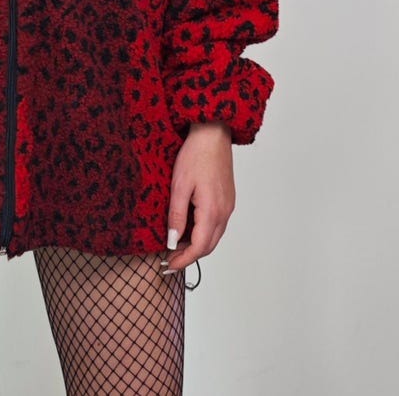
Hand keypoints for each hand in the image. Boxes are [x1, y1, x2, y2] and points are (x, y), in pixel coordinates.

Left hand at [163, 122, 235, 273]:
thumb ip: (177, 216)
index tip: (169, 265)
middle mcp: (225, 212)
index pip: (200, 247)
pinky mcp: (227, 199)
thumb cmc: (196, 155)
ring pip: (214, 235)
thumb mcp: (179, 186)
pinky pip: (217, 224)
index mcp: (212, 210)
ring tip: (177, 245)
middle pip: (209, 245)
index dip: (184, 259)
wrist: (213, 134)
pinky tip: (189, 228)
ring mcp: (228, 206)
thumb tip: (173, 240)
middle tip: (170, 259)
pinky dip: (203, 232)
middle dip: (190, 255)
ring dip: (197, 245)